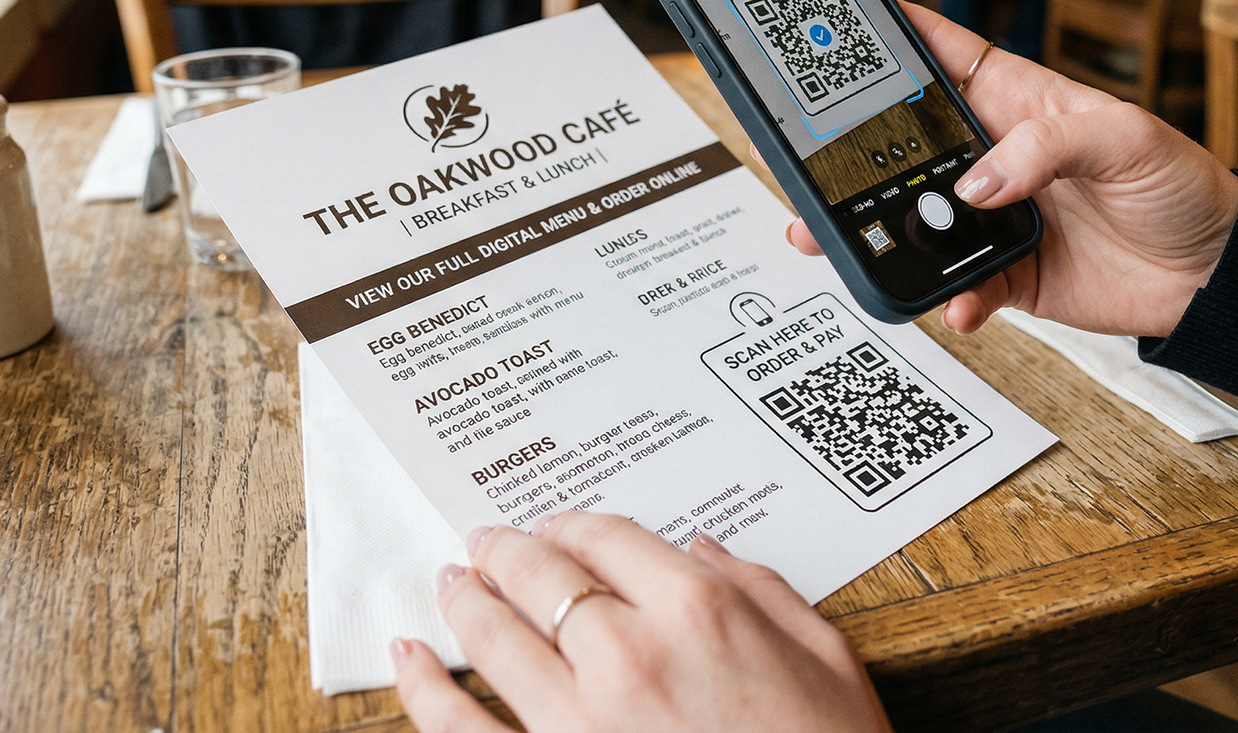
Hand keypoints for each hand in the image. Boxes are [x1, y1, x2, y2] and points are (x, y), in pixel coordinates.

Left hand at [394, 513, 891, 732]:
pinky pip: (463, 730)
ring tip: (451, 582)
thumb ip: (764, 591)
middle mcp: (629, 655)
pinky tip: (408, 661)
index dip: (573, 524)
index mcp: (699, 612)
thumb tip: (705, 549)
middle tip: (486, 541)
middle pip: (542, 577)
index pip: (608, 537)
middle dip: (508, 551)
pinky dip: (425, 690)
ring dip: (465, 601)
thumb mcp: (828, 661)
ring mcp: (578, 723)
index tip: (559, 528)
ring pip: (496, 638)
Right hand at [782, 4, 1237, 337]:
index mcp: (1018, 102)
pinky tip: (955, 303)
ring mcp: (993, 217)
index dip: (892, 35)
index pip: (942, 55)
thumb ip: (1048, 146)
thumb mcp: (1127, 137)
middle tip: (795, 153)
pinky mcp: (1005, 273)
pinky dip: (949, 297)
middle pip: (901, 144)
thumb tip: (977, 182)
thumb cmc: (1182, 186)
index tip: (839, 25)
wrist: (1215, 275)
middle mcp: (994, 157)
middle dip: (845, 148)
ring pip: (911, 218)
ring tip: (827, 237)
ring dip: (869, 229)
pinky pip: (957, 285)